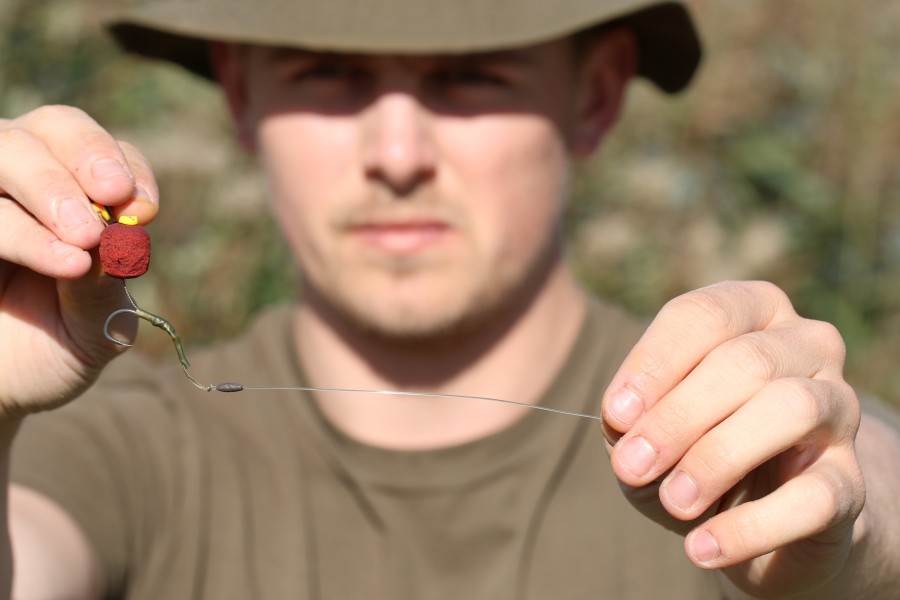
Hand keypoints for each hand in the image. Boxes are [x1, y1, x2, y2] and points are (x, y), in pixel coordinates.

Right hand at [0, 106, 158, 417]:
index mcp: (77, 192)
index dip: (125, 166)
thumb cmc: (55, 348)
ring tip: (84, 242)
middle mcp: (24, 179)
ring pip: (4, 150)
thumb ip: (107, 288)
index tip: (145, 210)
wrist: (0, 390)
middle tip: (111, 206)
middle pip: (51, 127)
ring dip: (48, 189)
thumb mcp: (97, 326)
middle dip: (85, 161)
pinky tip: (61, 262)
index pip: (106, 151)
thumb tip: (120, 241)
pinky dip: (18, 230)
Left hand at [601, 281, 864, 597]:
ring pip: (790, 408)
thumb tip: (623, 426)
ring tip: (673, 501)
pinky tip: (702, 547)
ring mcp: (839, 408)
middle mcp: (806, 344)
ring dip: (717, 457)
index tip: (616, 415)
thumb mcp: (647, 427)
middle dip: (678, 416)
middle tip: (631, 466)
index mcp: (751, 311)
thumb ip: (629, 420)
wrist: (760, 519)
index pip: (703, 316)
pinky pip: (813, 497)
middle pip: (743, 362)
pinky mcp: (851, 480)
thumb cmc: (691, 449)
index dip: (654, 364)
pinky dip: (750, 526)